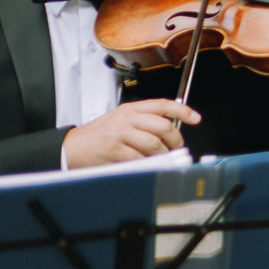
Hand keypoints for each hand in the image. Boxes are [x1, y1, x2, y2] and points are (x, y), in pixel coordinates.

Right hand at [64, 98, 199, 166]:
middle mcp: (126, 118)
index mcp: (130, 109)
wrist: (72, 147)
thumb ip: (145, 122)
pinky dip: (147, 163)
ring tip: (161, 158)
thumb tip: (173, 129)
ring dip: (163, 155)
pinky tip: (144, 164)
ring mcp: (119, 133)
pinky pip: (140, 158)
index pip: (162, 104)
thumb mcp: (122, 121)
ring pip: (154, 144)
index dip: (183, 110)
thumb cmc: (99, 136)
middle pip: (163, 126)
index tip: (196, 118)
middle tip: (177, 149)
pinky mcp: (114, 149)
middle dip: (176, 141)